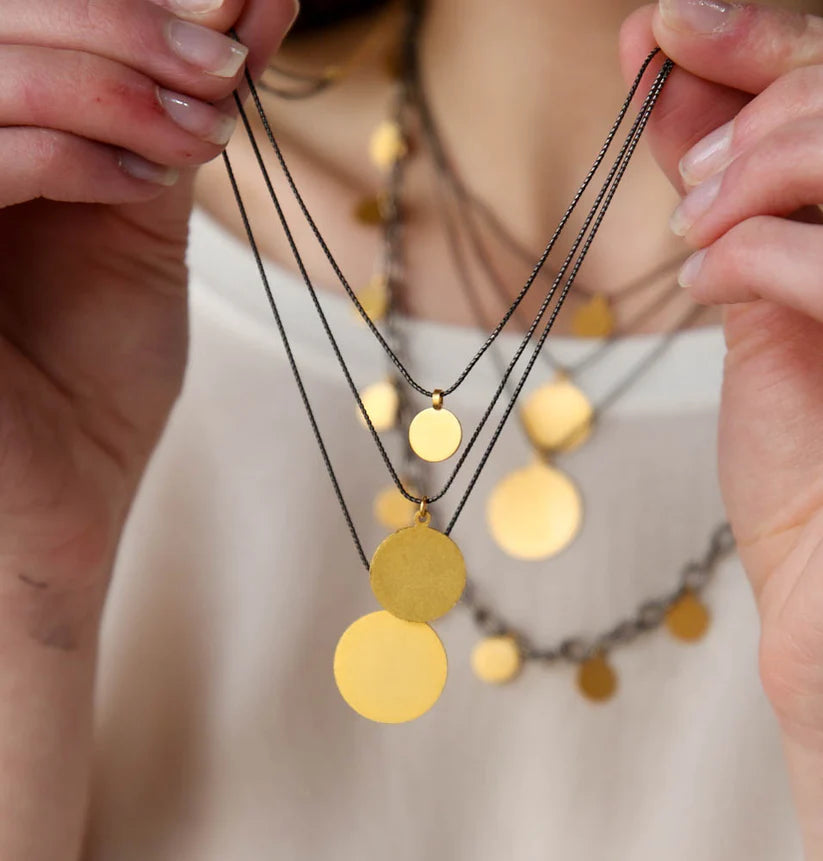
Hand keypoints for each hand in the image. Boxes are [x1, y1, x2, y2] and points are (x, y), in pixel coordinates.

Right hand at [0, 1, 294, 857]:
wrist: (49, 518)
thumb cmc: (89, 395)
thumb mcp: (138, 242)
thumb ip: (162, 131)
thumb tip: (238, 15)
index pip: (34, 24)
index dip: (133, 7)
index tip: (247, 6)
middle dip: (122, 21)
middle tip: (229, 58)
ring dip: (105, 70)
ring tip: (205, 121)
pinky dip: (58, 144)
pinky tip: (143, 178)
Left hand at [621, 1, 822, 853]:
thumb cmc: (805, 470)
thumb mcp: (762, 320)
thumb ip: (739, 213)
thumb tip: (677, 107)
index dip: (760, 45)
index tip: (659, 31)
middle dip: (767, 92)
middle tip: (693, 158)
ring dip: (767, 159)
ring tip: (701, 215)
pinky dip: (768, 246)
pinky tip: (719, 268)